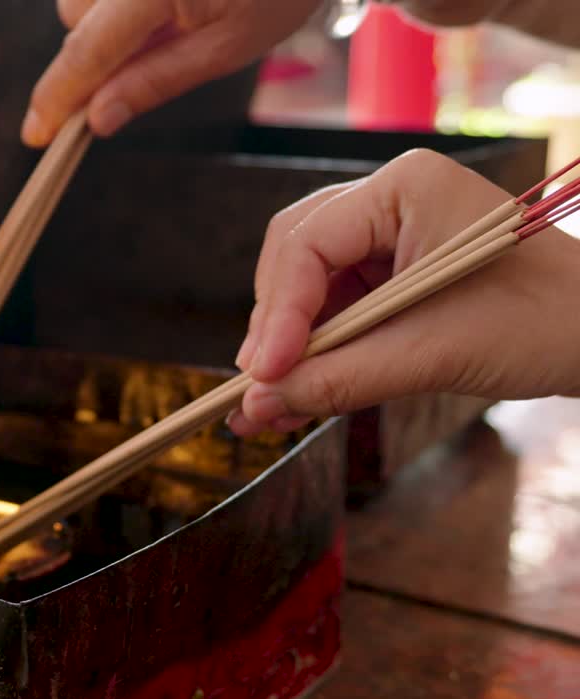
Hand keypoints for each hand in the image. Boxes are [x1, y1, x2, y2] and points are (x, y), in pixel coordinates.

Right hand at [21, 0, 323, 146]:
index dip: (55, 100)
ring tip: (168, 16)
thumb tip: (96, 120)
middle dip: (93, 50)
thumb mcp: (227, 47)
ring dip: (105, 19)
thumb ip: (153, 82)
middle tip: (152, 54)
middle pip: (72, 20)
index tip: (37, 135)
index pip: (85, 55)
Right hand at [228, 149, 579, 435]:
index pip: (308, 243)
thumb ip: (340, 378)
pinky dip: (315, 351)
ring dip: (289, 344)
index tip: (264, 372)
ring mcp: (387, 235)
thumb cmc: (545, 323)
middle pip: (294, 257)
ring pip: (305, 285)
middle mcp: (387, 201)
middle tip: (261, 386)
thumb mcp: (435, 354)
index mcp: (404, 188)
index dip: (278, 311)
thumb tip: (257, 406)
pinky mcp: (390, 274)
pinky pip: (332, 307)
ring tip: (272, 402)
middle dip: (275, 324)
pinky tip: (299, 391)